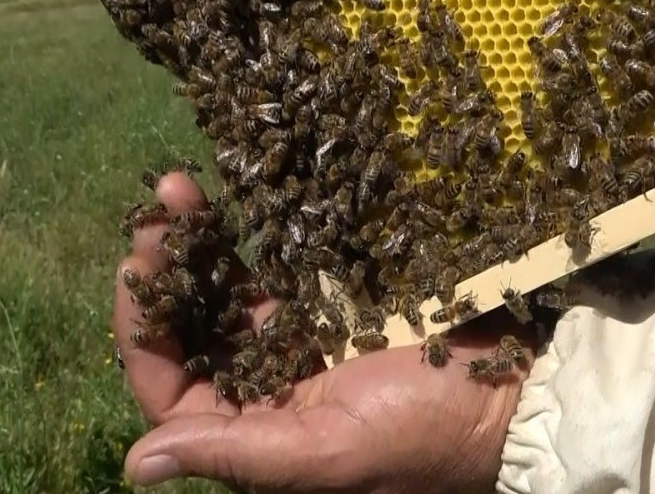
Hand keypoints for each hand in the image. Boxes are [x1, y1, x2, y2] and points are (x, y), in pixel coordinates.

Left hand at [114, 172, 529, 492]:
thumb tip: (136, 464)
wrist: (518, 392)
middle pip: (189, 331)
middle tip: (156, 211)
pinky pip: (269, 271)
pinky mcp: (328, 307)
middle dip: (164, 271)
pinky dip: (244, 238)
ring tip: (178, 189)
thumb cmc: (431, 431)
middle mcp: (264, 392)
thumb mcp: (333, 450)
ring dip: (195, 246)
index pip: (169, 387)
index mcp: (256, 435)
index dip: (141, 331)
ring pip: (222, 294)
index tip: (137, 266)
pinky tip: (228, 199)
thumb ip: (239, 452)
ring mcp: (295, 345)